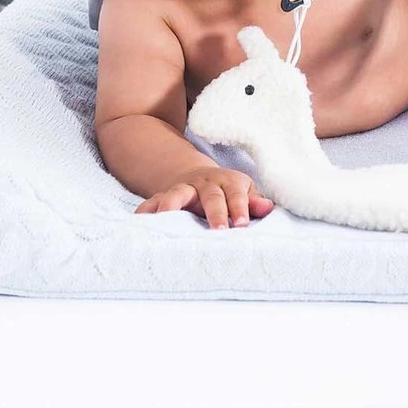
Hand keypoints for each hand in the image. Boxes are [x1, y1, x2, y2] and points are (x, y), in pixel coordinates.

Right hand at [134, 166, 274, 228]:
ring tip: (168, 218)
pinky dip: (145, 211)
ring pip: (177, 194)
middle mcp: (205, 183)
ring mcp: (183, 189)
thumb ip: (254, 201)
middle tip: (220, 231)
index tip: (243, 225)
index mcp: (228, 182)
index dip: (240, 208)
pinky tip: (139, 221)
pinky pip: (152, 203)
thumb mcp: (243, 191)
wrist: (199, 177)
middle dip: (215, 212)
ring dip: (173, 205)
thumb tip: (267, 207)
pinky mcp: (165, 197)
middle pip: (211, 195)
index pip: (236, 193)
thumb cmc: (228, 191)